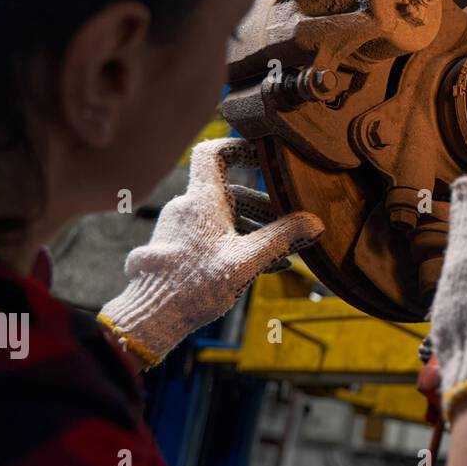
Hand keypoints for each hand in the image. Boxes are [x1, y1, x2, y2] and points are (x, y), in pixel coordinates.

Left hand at [98, 138, 322, 367]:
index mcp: (201, 200)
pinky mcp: (174, 249)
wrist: (151, 318)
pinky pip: (208, 236)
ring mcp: (177, 228)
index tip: (262, 156)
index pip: (213, 152)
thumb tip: (315, 222)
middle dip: (262, 207)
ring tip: (278, 254)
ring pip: (221, 218)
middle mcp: (186, 208)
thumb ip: (282, 238)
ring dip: (251, 229)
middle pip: (228, 193)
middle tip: (287, 223)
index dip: (238, 147)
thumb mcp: (246, 261)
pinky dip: (233, 243)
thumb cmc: (195, 285)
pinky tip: (256, 268)